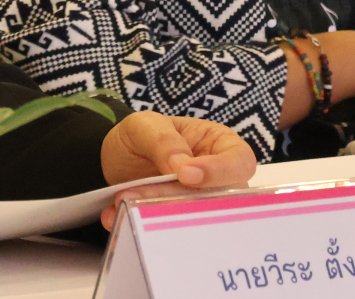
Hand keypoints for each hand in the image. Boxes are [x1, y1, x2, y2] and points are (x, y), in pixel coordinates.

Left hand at [98, 111, 255, 229]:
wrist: (117, 158)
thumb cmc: (143, 134)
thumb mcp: (145, 125)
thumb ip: (163, 140)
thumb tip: (182, 167)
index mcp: (222, 146)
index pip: (239, 162)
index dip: (219, 172)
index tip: (186, 175)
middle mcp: (220, 180)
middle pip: (218, 198)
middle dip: (176, 198)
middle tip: (137, 193)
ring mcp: (202, 204)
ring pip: (194, 217)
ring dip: (156, 213)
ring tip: (122, 203)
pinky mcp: (182, 222)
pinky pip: (172, 230)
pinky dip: (142, 225)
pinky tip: (115, 216)